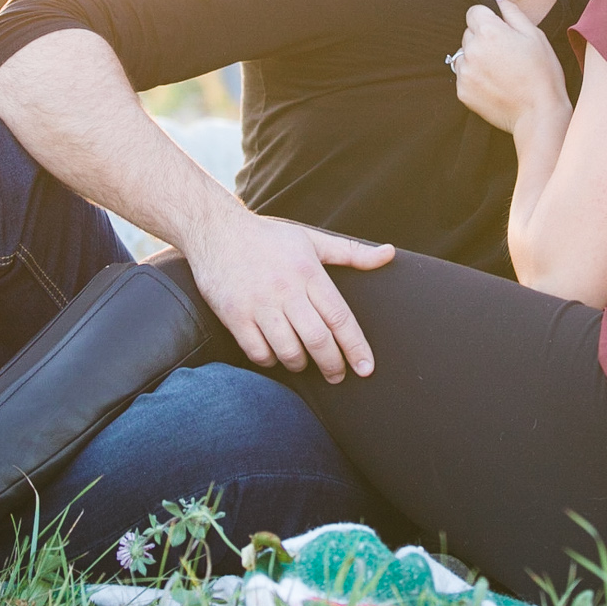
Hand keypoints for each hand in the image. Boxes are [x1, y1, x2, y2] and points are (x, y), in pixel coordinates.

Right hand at [183, 212, 393, 381]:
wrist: (216, 230)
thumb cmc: (269, 237)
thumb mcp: (312, 240)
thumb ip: (352, 252)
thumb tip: (390, 254)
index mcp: (308, 272)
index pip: (340, 317)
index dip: (356, 346)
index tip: (366, 368)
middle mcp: (285, 289)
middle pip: (318, 340)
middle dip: (333, 365)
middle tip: (338, 376)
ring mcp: (258, 304)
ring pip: (288, 350)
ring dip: (301, 364)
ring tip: (306, 363)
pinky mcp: (234, 315)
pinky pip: (258, 351)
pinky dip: (271, 360)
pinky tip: (276, 355)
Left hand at [454, 0, 569, 134]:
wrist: (539, 113)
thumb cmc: (542, 72)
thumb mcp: (534, 35)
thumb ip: (511, 11)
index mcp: (489, 31)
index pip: (474, 12)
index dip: (488, 19)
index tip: (502, 32)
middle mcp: (472, 49)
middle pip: (468, 33)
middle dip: (483, 39)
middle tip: (506, 54)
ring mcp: (465, 72)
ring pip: (464, 54)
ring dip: (477, 58)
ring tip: (500, 71)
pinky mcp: (462, 91)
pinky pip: (463, 76)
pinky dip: (475, 77)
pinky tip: (495, 84)